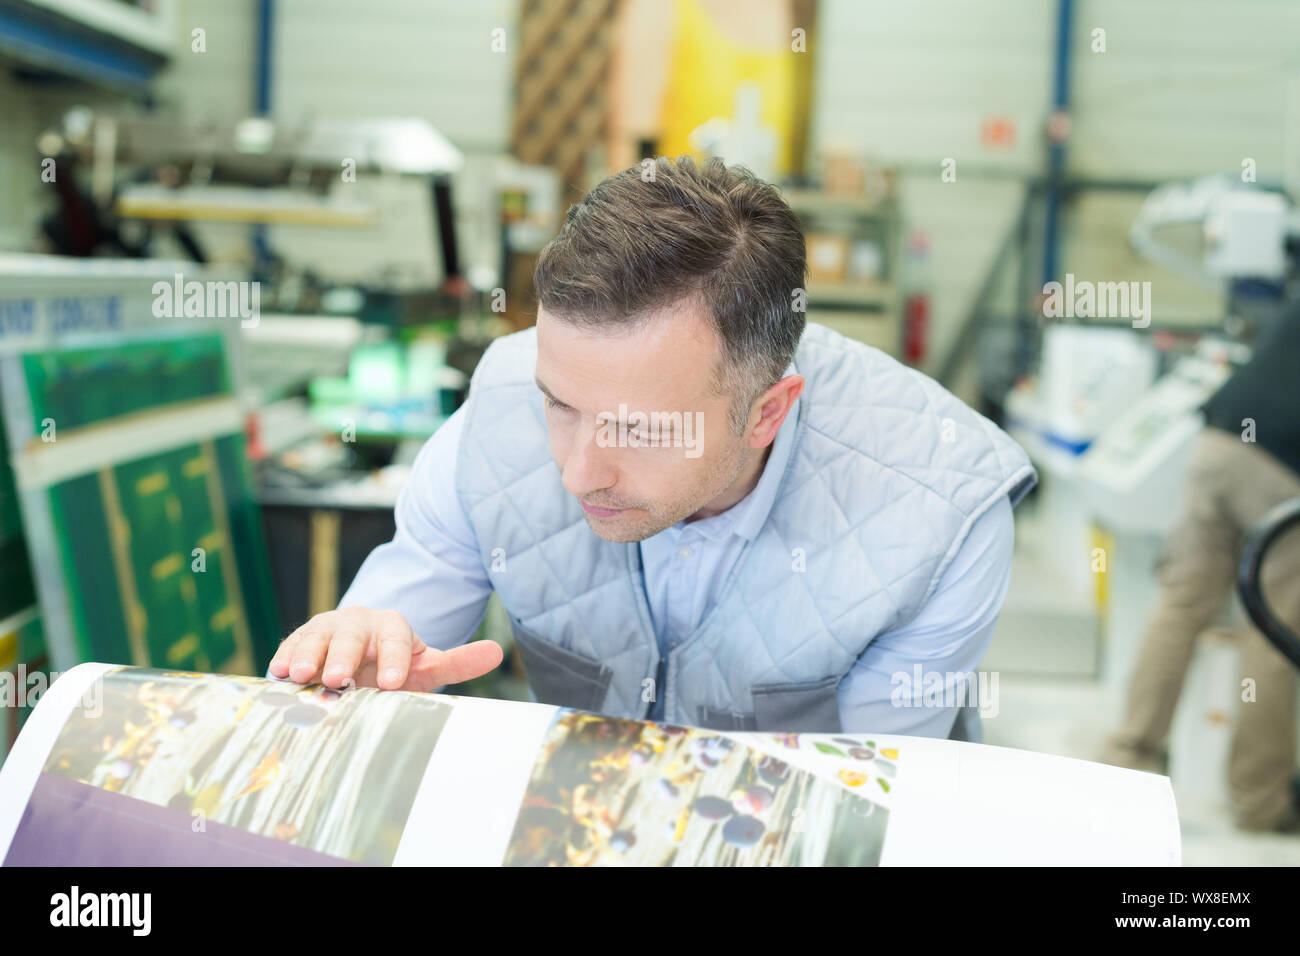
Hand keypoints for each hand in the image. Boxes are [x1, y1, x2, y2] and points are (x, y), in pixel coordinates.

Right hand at [268, 607, 502, 691]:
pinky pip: (290, 645)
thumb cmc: (395, 665)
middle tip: (339, 679)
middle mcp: (358, 623)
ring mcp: (327, 629)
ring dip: (307, 655)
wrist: (360, 654)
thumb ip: (457, 662)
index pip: (396, 637)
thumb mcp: (424, 665)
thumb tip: (498, 652)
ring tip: (297, 675)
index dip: (394, 658)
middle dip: (344, 655)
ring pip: (316, 637)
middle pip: (351, 634)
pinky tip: (274, 674)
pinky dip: (282, 657)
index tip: (393, 682)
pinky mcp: (300, 640)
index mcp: (393, 627)